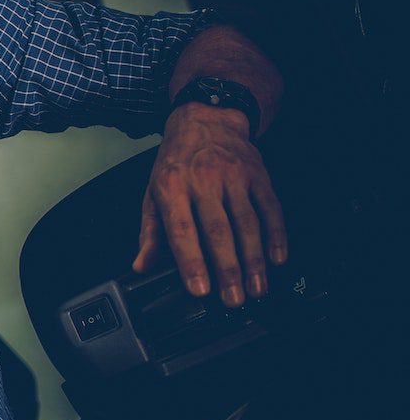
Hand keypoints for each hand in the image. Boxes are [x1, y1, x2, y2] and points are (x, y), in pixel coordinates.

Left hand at [132, 104, 287, 307]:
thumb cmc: (176, 161)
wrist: (206, 120)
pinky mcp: (258, 175)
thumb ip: (149, 232)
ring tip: (256, 288)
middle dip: (227, 270)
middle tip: (233, 299)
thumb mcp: (152, 192)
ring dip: (254, 260)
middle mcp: (203, 181)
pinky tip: (277, 258)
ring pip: (247, 223)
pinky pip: (270, 208)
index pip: (181, 231)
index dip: (191, 262)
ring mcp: (234, 177)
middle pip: (218, 231)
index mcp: (171, 188)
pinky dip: (276, 235)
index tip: (200, 289)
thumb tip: (141, 265)